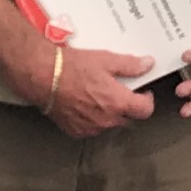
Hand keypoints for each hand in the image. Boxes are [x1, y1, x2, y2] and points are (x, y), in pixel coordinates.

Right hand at [44, 45, 159, 138]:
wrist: (43, 76)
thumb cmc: (71, 68)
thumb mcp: (106, 60)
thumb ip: (130, 65)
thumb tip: (147, 64)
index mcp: (118, 103)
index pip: (145, 110)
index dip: (146, 100)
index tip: (142, 92)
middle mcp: (106, 120)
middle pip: (128, 118)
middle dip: (127, 106)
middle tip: (119, 90)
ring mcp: (91, 128)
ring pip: (109, 124)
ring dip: (109, 113)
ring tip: (98, 95)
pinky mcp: (76, 131)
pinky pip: (91, 128)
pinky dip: (92, 119)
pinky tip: (84, 103)